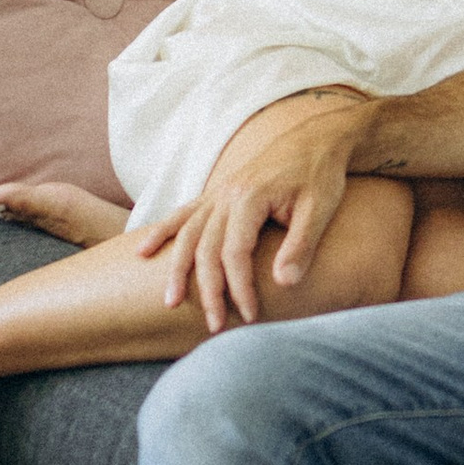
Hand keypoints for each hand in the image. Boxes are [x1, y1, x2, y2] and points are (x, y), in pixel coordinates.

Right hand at [135, 89, 364, 331]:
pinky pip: (183, 214)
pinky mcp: (217, 193)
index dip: (240, 287)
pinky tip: (143, 251)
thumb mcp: (320, 208)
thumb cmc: (320, 175)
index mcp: (250, 197)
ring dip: (177, 269)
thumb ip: (301, 246)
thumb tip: (284, 284)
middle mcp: (226, 194)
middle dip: (208, 291)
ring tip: (170, 301)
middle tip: (215, 326)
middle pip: (206, 249)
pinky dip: (162, 232)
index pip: (235, 252)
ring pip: (188, 234)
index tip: (251, 315)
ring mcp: (217, 192)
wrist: (315, 138)